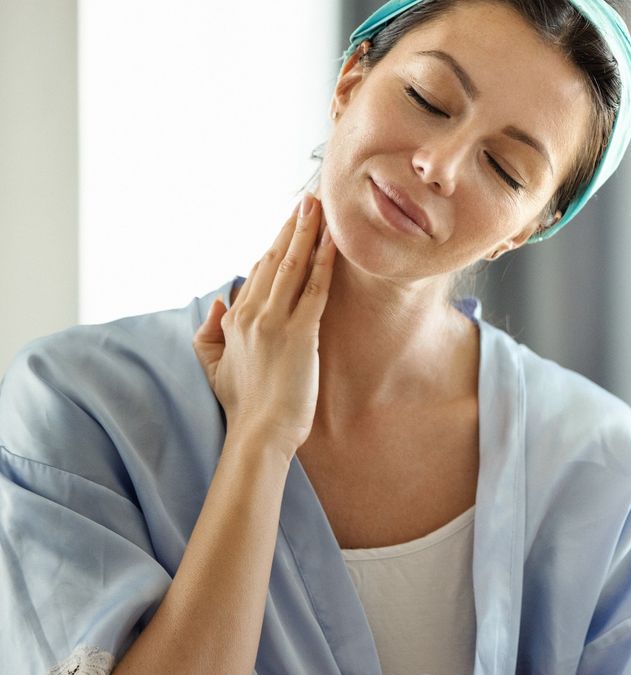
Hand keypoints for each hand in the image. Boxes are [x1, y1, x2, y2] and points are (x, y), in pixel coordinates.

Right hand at [193, 194, 336, 457]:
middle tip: (308, 199)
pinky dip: (323, 261)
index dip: (276, 244)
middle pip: (274, 259)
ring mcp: (275, 322)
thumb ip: (210, 331)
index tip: (291, 222)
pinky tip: (333, 240)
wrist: (260, 432)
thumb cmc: (243, 404)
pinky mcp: (300, 334)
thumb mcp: (213, 364)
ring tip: (318, 205)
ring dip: (306, 232)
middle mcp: (252, 314)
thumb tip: (220, 300)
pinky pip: (314, 289)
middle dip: (292, 226)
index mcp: (235, 319)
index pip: (258, 271)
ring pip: (292, 266)